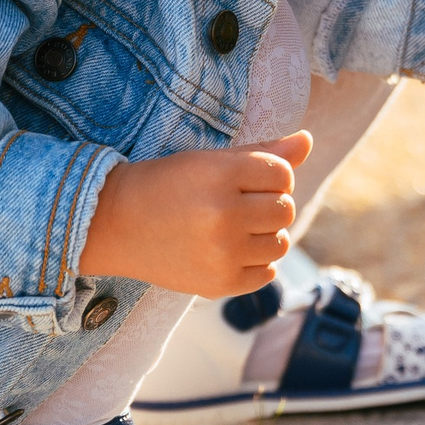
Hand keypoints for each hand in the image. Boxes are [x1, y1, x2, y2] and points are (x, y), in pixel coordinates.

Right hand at [76, 131, 310, 296]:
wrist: (117, 224)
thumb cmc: (168, 185)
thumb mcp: (211, 161)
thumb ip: (263, 153)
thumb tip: (307, 140)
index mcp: (222, 175)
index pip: (282, 174)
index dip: (270, 175)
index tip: (246, 181)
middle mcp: (225, 215)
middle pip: (285, 209)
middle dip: (268, 204)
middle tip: (238, 205)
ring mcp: (223, 254)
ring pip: (281, 242)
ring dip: (266, 235)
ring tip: (236, 229)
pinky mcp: (219, 284)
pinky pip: (268, 272)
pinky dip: (257, 262)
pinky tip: (232, 251)